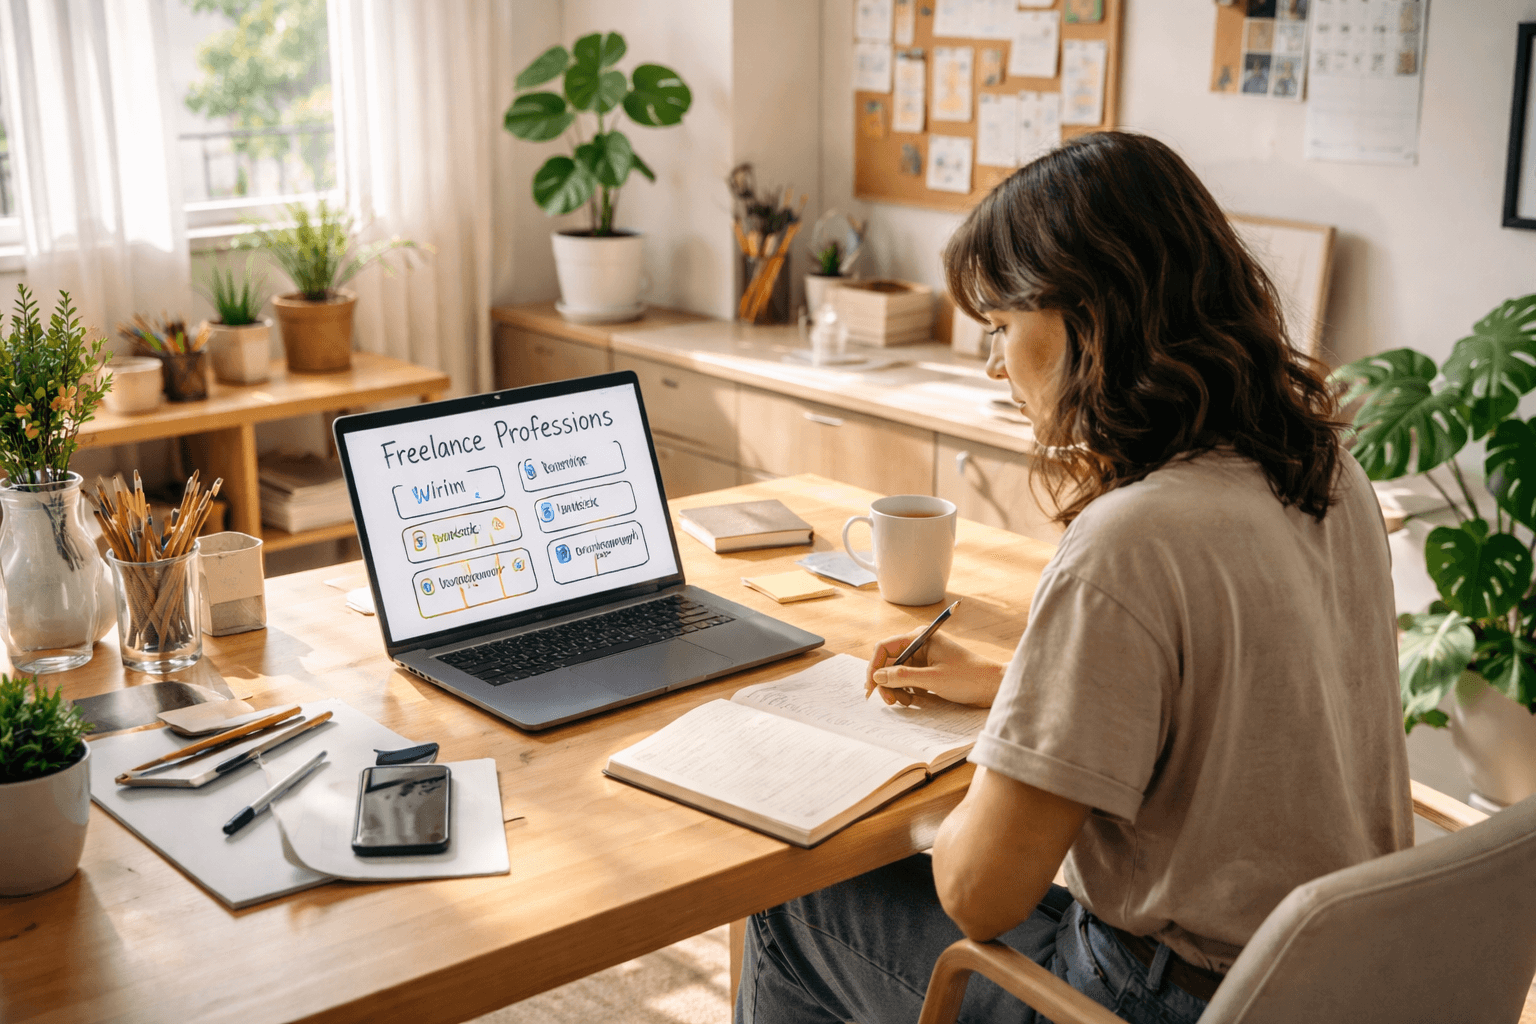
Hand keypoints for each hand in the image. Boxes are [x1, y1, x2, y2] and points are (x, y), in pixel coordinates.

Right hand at [864, 630, 1004, 707]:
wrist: (992, 687)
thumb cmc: (968, 678)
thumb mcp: (932, 679)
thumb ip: (902, 677)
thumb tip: (877, 676)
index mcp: (920, 638)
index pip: (885, 648)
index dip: (874, 667)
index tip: (871, 688)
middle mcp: (919, 645)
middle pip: (889, 662)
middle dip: (886, 682)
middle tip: (889, 701)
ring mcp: (924, 658)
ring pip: (897, 673)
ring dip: (896, 688)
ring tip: (905, 702)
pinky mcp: (929, 670)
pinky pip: (908, 679)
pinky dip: (906, 690)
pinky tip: (912, 700)